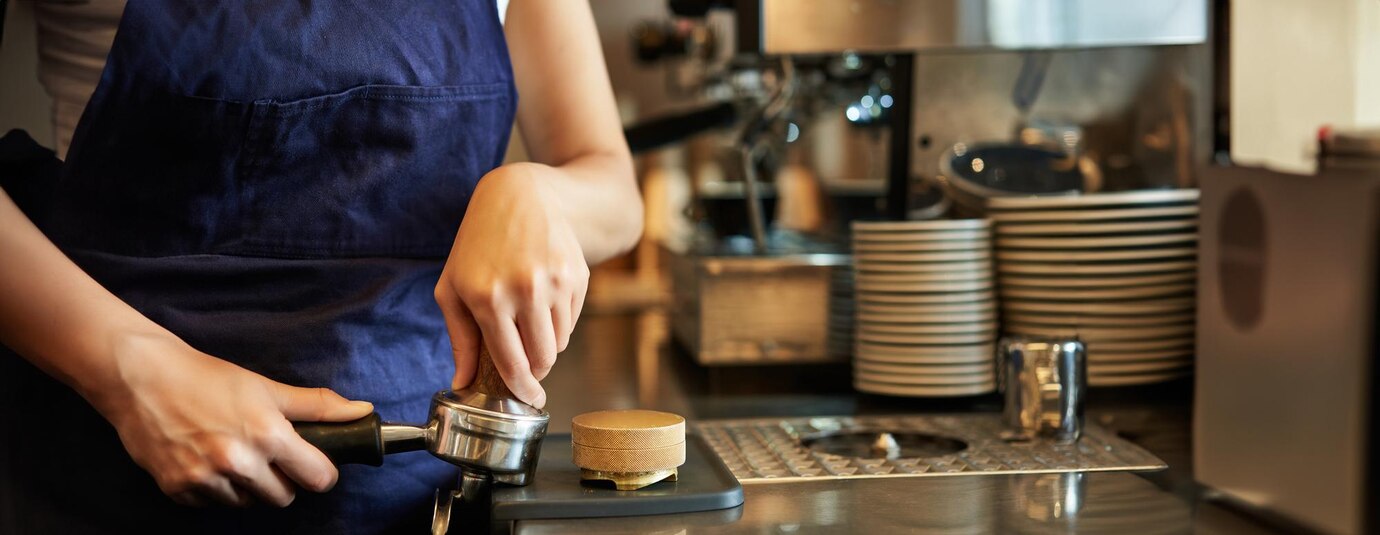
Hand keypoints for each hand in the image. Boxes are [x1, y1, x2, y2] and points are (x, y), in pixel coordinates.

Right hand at [85, 333, 373, 507]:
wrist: (141, 378)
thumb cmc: (207, 378)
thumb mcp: (266, 387)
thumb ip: (317, 405)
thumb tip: (363, 411)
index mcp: (267, 435)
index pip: (318, 478)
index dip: (319, 471)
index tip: (311, 462)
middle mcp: (237, 462)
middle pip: (283, 497)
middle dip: (281, 479)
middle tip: (266, 453)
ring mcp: (205, 479)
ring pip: (247, 503)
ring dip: (246, 486)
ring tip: (231, 452)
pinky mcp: (178, 489)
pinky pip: (212, 504)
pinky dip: (214, 488)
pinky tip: (205, 459)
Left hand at [435, 164, 589, 407]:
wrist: (521, 195)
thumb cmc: (478, 244)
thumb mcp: (453, 287)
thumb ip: (459, 338)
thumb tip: (463, 382)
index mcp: (487, 298)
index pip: (512, 364)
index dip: (522, 391)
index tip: (529, 400)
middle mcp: (524, 291)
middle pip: (543, 359)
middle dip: (536, 370)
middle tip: (527, 364)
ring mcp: (555, 281)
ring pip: (561, 342)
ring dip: (547, 344)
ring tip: (530, 322)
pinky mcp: (578, 274)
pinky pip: (573, 319)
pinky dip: (560, 322)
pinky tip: (544, 300)